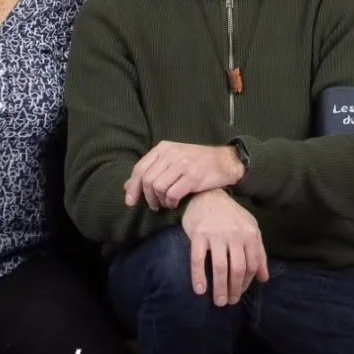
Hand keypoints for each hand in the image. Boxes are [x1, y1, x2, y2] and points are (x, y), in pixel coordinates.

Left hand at [125, 141, 243, 210]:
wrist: (226, 161)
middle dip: (146, 197)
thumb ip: (151, 171)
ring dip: (160, 200)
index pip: (139, 168)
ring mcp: (182, 164)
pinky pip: (173, 194)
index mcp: (163, 148)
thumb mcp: (172, 160)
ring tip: (165, 204)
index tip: (130, 202)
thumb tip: (127, 187)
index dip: (132, 187)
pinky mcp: (193, 176)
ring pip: (158, 187)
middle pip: (147, 179)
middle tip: (153, 206)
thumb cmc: (197, 162)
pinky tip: (174, 204)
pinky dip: (171, 202)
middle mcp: (171, 154)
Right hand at [180, 190, 269, 305]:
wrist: (206, 194)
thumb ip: (259, 253)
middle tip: (230, 302)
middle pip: (237, 269)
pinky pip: (197, 259)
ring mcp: (215, 234)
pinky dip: (198, 276)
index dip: (247, 282)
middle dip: (235, 289)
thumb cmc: (230, 215)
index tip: (240, 292)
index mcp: (250, 234)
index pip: (252, 265)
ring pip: (219, 267)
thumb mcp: (250, 229)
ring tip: (219, 301)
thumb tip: (263, 279)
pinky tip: (199, 290)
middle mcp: (234, 235)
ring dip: (220, 288)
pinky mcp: (198, 234)